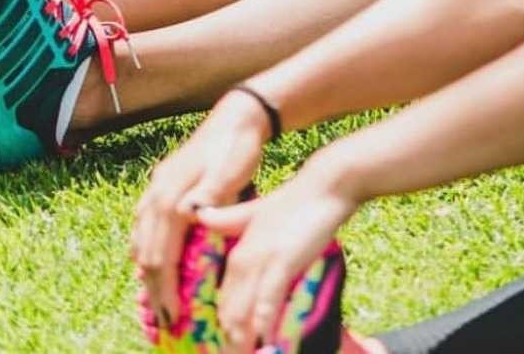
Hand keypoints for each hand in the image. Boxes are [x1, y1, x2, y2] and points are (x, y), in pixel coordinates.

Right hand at [132, 91, 271, 327]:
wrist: (236, 117)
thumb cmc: (236, 148)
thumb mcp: (230, 171)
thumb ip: (210, 194)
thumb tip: (189, 215)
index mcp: (172, 195)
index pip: (160, 253)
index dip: (165, 288)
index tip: (173, 316)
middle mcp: (157, 193)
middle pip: (146, 251)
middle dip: (153, 289)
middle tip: (164, 319)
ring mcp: (156, 188)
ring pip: (140, 239)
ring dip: (147, 272)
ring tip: (157, 299)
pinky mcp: (161, 186)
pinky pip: (143, 226)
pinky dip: (145, 249)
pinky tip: (152, 262)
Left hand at [197, 153, 360, 353]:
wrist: (323, 185)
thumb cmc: (295, 202)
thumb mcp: (257, 214)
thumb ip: (229, 220)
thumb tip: (200, 217)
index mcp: (237, 252)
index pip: (223, 301)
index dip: (224, 329)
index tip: (228, 348)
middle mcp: (243, 259)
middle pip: (229, 313)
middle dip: (231, 342)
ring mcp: (261, 261)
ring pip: (242, 313)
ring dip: (243, 342)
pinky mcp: (282, 262)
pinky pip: (267, 301)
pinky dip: (264, 324)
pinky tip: (266, 343)